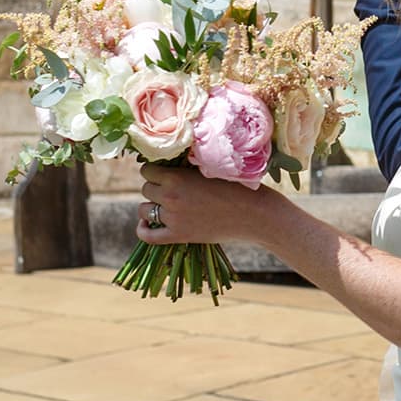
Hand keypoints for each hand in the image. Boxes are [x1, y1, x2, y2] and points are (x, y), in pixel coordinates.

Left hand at [136, 164, 277, 245]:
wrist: (256, 214)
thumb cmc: (239, 187)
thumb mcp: (211, 169)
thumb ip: (187, 169)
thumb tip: (168, 165)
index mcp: (176, 177)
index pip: (146, 171)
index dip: (155, 172)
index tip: (166, 174)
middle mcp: (171, 197)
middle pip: (146, 189)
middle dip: (157, 188)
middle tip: (175, 190)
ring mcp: (173, 218)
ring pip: (144, 209)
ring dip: (152, 206)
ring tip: (168, 206)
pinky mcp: (179, 235)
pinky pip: (148, 235)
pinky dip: (143, 229)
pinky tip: (147, 223)